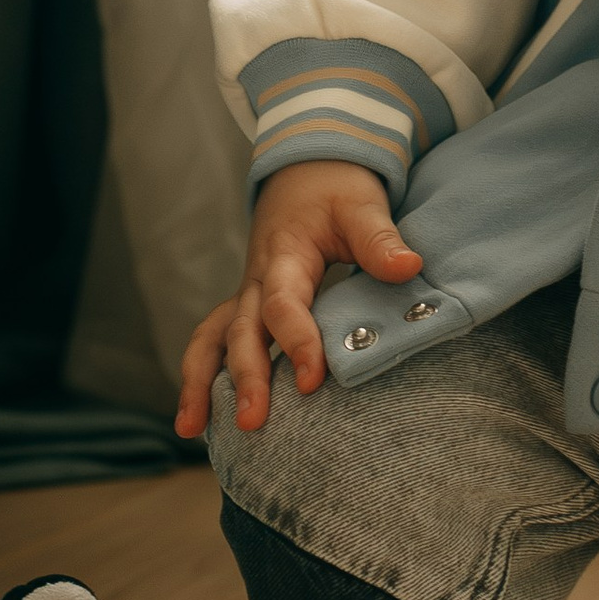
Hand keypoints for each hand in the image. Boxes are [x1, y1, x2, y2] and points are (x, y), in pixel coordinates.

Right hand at [173, 161, 421, 436]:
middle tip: (253, 422)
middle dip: (245, 377)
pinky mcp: (248, 306)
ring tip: (190, 428)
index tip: (313, 381)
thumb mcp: (360, 204)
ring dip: (200, 381)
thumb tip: (408, 266)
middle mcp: (257, 279)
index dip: (297, 341)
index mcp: (285, 255)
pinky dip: (200, 376)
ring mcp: (247, 294)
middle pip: (242, 330)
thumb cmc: (336, 190)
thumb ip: (379, 238)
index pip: (284, 303)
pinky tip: (196, 420)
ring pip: (212, 336)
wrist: (306, 171)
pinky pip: (214, 340)